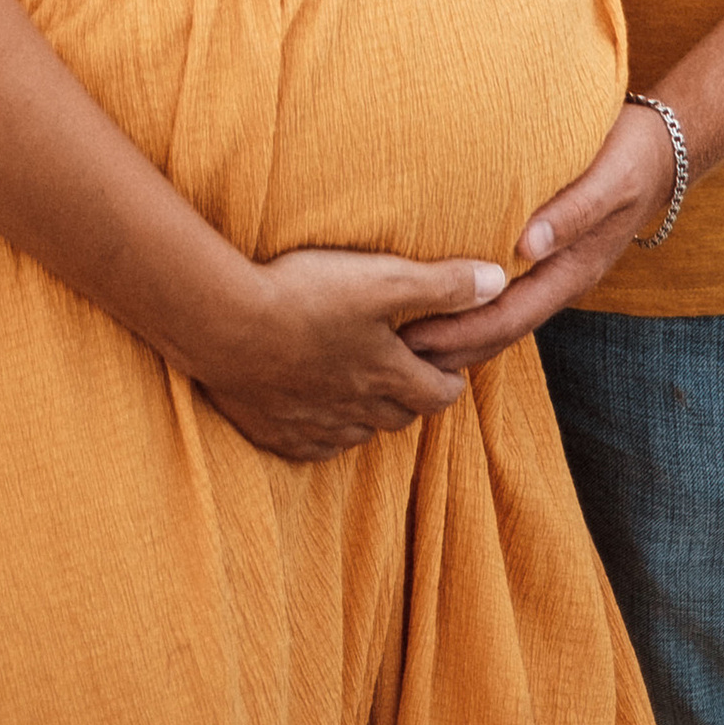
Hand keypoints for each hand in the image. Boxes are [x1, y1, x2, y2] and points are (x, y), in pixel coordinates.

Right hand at [192, 248, 509, 461]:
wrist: (224, 325)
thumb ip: (442, 284)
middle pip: (398, 415)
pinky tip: (311, 411)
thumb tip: (499, 282)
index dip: (448, 380)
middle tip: (405, 371)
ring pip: (355, 432)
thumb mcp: (383, 279)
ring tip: (359, 387)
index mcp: (388, 376)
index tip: (449, 368)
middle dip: (408, 395)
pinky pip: (309, 445)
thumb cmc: (305, 296)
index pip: (438, 393)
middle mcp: (356, 410)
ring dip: (364, 413)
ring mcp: (312, 426)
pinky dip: (319, 431)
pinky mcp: (272, 432)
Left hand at [398, 100, 679, 366]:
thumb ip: (570, 213)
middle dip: (450, 346)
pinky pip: (505, 292)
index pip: (509, 318)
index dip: (462, 334)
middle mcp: (560, 280)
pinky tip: (442, 297)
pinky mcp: (546, 255)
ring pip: (501, 317)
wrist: (663, 152)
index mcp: (572, 271)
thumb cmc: (631, 158)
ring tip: (405, 336)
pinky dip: (472, 304)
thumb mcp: (607, 181)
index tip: (416, 341)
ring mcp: (554, 271)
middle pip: (500, 330)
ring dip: (458, 331)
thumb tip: (526, 245)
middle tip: (392, 353)